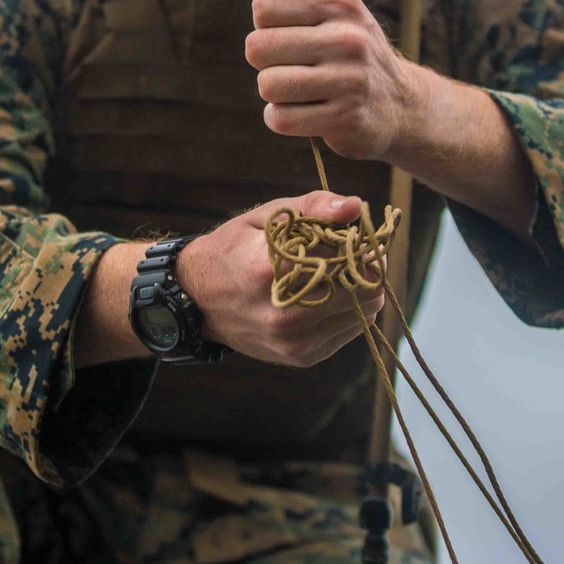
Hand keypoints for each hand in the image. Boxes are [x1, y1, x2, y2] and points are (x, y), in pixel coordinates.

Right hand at [178, 190, 382, 367]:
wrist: (197, 299)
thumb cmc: (234, 249)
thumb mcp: (266, 216)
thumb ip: (313, 206)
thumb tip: (356, 206)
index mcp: (273, 271)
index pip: (349, 260)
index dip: (362, 246)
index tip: (359, 237)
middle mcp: (285, 314)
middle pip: (365, 291)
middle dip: (365, 268)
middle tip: (354, 254)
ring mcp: (294, 341)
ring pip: (364, 313)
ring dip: (359, 291)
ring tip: (338, 274)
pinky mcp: (301, 357)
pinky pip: (349, 331)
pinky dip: (348, 311)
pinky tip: (327, 295)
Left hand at [245, 0, 421, 162]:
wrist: (400, 104)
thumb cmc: (350, 51)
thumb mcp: (329, 12)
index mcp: (340, 5)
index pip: (264, 6)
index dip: (264, 25)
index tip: (285, 34)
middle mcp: (349, 39)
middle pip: (258, 48)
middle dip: (264, 62)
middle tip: (290, 66)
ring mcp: (350, 80)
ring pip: (267, 85)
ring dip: (274, 93)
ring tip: (300, 90)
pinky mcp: (345, 119)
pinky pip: (280, 119)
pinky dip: (281, 118)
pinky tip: (304, 112)